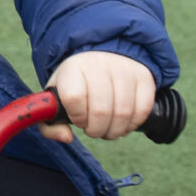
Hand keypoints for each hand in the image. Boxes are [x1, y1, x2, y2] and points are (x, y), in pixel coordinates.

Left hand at [42, 51, 157, 142]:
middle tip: (94, 130)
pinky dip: (132, 124)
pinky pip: (142, 111)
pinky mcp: (144, 77)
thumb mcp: (57, 99)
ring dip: (114, 131)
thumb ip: (50, 125)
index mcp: (73, 68)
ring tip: (108, 128)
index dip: (77, 116)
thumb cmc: (77, 84)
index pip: (73, 98)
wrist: (102, 57)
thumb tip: (66, 138)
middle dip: (96, 130)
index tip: (78, 119)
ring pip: (123, 113)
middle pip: (101, 110)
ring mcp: (125, 70)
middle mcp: (99, 64)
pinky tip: (123, 123)